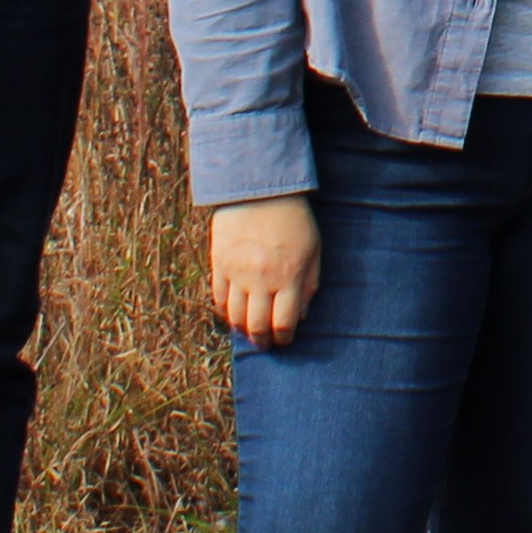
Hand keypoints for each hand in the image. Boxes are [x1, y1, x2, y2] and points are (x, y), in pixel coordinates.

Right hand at [205, 194, 320, 343]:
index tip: (284, 340)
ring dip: (243, 330)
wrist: (259, 189)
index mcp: (288, 276)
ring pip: (235, 317)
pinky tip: (233, 315)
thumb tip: (300, 316)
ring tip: (249, 331)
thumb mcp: (313, 250)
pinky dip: (225, 312)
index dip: (284, 338)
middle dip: (263, 340)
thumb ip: (309, 285)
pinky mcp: (219, 264)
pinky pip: (218, 299)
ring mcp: (237, 272)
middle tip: (266, 343)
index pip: (284, 322)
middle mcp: (261, 279)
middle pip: (257, 325)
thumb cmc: (293, 219)